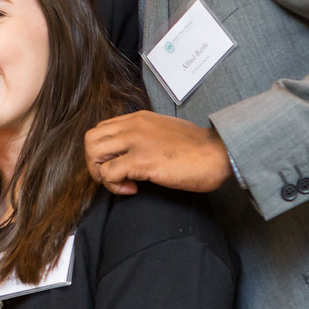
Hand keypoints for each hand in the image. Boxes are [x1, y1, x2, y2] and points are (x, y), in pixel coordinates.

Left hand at [84, 110, 233, 194]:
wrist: (218, 153)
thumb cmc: (196, 148)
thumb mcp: (163, 131)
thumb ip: (144, 136)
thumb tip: (130, 152)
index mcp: (137, 119)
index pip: (101, 130)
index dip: (103, 151)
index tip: (118, 164)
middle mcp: (133, 126)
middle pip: (90, 140)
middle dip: (95, 163)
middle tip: (113, 177)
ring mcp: (136, 142)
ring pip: (94, 154)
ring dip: (102, 174)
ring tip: (121, 183)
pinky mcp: (141, 161)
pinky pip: (109, 173)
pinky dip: (115, 186)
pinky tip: (133, 189)